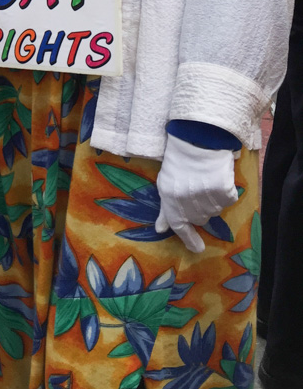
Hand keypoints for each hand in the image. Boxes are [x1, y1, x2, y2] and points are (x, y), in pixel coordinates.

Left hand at [155, 135, 237, 252]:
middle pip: (199, 218)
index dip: (188, 239)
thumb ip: (165, 210)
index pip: (179, 226)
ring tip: (206, 179)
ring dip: (212, 200)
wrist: (197, 140)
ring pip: (214, 210)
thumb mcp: (165, 184)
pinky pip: (228, 199)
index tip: (197, 248)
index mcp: (169, 200)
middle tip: (198, 189)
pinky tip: (218, 177)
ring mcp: (206, 199)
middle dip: (199, 209)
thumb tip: (160, 230)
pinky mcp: (224, 193)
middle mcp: (187, 203)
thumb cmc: (178, 160)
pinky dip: (225, 192)